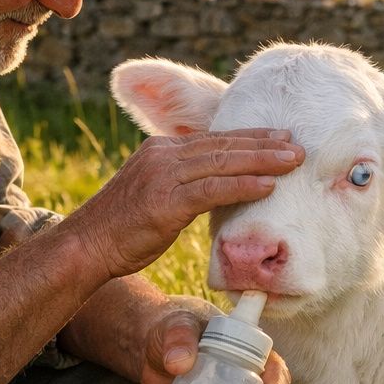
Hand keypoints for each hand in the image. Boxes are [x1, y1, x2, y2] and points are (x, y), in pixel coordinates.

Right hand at [76, 129, 302, 277]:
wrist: (86, 246)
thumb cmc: (122, 229)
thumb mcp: (155, 196)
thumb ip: (183, 186)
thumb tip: (217, 190)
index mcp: (161, 149)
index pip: (214, 138)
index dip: (250, 137)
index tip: (279, 137)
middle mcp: (163, 155)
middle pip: (223, 144)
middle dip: (263, 143)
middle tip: (297, 144)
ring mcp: (162, 176)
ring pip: (222, 162)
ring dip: (262, 160)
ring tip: (293, 161)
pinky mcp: (164, 201)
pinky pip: (211, 190)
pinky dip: (242, 186)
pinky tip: (267, 186)